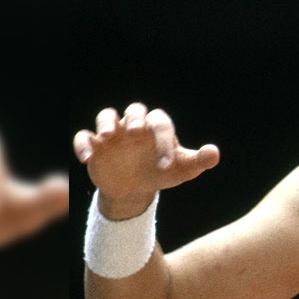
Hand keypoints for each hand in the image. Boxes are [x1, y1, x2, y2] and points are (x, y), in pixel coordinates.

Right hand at [72, 103, 218, 218]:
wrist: (136, 189)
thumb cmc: (162, 172)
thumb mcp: (182, 170)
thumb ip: (199, 160)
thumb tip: (214, 153)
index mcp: (156, 128)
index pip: (161, 124)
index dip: (164, 142)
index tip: (165, 165)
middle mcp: (135, 125)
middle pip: (135, 110)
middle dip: (135, 118)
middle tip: (136, 132)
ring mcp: (114, 134)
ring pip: (107, 115)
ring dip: (106, 123)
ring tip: (107, 137)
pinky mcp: (95, 145)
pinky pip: (84, 137)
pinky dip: (83, 144)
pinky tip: (87, 159)